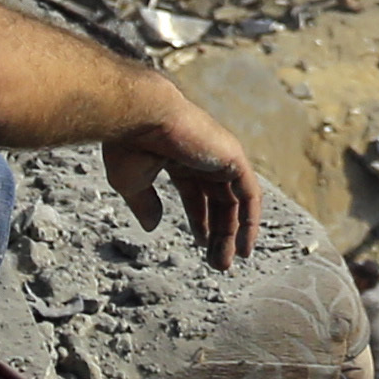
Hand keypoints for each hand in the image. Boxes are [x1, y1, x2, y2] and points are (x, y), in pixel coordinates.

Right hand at [105, 93, 266, 267]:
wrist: (139, 116)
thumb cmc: (128, 144)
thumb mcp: (131, 182)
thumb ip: (144, 203)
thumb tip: (152, 227)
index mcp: (178, 157)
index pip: (196, 193)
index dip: (200, 219)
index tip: (201, 244)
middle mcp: (202, 155)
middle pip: (219, 200)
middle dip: (219, 232)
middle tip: (217, 263)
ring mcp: (220, 155)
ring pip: (236, 201)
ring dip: (234, 233)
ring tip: (227, 262)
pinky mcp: (233, 157)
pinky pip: (250, 194)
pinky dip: (251, 220)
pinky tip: (245, 245)